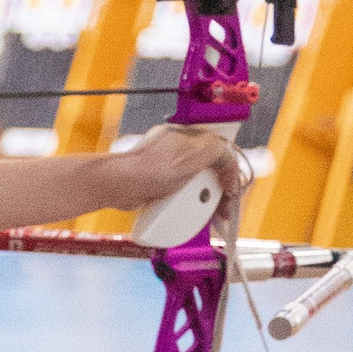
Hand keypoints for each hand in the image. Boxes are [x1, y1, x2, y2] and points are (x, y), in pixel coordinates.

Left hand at [98, 126, 249, 213]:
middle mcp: (182, 151)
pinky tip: (190, 214)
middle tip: (222, 209)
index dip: (230, 173)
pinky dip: (188, 206)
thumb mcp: (194, 154)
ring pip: (198, 186)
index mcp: (191, 137)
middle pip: (211, 172)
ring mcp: (171, 168)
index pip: (221, 153)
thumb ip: (218, 150)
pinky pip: (182, 196)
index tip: (230, 191)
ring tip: (205, 214)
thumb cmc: (150, 168)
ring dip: (204, 201)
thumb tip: (228, 159)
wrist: (121, 185)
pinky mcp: (161, 184)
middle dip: (219, 191)